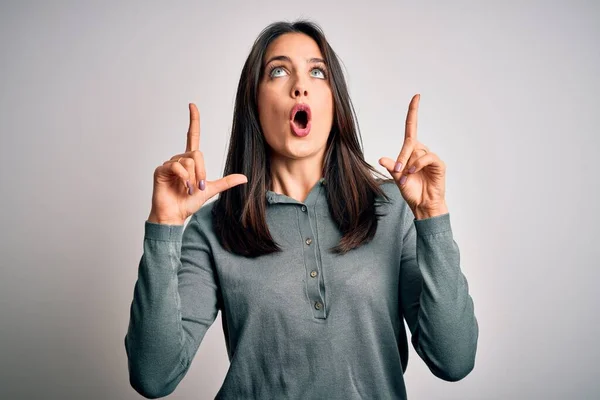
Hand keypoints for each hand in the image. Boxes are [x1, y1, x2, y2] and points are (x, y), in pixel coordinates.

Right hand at [148, 103, 247, 224]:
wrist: (175, 215)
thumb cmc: (188, 203)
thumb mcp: (210, 190)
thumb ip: (226, 182)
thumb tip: (244, 178)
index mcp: (191, 161)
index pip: (192, 136)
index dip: (194, 121)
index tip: (193, 105)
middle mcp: (180, 159)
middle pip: (197, 154)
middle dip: (201, 171)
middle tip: (198, 186)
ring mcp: (169, 164)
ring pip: (188, 161)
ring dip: (192, 178)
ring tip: (187, 189)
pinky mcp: (161, 170)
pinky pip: (177, 166)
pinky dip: (183, 178)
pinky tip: (181, 187)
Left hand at [379, 94, 447, 218]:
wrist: (423, 204)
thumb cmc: (411, 191)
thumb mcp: (396, 178)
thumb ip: (391, 167)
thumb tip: (381, 158)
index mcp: (411, 151)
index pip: (411, 127)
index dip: (413, 112)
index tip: (416, 96)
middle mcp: (421, 151)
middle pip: (409, 142)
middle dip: (402, 156)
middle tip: (397, 170)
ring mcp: (430, 157)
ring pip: (417, 151)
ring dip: (408, 164)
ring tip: (406, 178)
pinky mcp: (438, 164)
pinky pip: (427, 157)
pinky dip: (418, 164)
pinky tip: (413, 172)